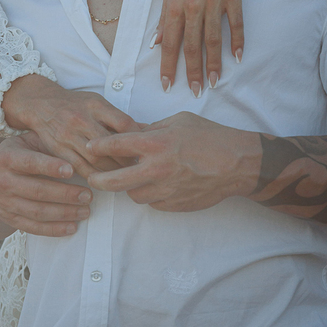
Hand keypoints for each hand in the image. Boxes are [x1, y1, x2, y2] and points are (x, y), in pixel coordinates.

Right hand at [0, 132, 93, 238]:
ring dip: (64, 213)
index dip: (50, 167)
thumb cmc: (16, 154)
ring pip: (37, 212)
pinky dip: (53, 230)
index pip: (30, 163)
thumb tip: (78, 148)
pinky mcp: (9, 219)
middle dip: (65, 194)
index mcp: (8, 158)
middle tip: (88, 195)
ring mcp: (5, 203)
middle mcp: (4, 181)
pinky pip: (32, 227)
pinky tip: (72, 227)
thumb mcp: (26, 141)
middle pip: (37, 191)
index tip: (71, 170)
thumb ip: (47, 143)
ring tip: (85, 211)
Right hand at [2, 74, 140, 176]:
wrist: (41, 105)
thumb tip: (147, 130)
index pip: (123, 123)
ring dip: (113, 171)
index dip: (137, 137)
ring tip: (124, 176)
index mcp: (96, 105)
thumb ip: (119, 117)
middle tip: (139, 167)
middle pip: (111, 145)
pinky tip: (104, 180)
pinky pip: (79, 168)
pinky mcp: (58, 151)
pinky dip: (94, 176)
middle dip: (127, 159)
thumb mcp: (98, 103)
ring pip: (96, 160)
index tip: (144, 148)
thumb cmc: (76, 104)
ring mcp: (68, 136)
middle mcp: (81, 120)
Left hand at [85, 111, 259, 211]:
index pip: (117, 145)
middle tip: (93, 179)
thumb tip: (132, 131)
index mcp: (157, 143)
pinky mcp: (173, 204)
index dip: (99, 146)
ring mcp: (165, 189)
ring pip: (134, 195)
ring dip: (131, 188)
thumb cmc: (211, 137)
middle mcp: (157, 168)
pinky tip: (160, 185)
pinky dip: (152, 195)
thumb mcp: (180, 121)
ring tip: (135, 179)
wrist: (236, 164)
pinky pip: (153, 202)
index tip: (90, 147)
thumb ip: (153, 128)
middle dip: (98, 180)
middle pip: (114, 181)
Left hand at [156, 0, 260, 96]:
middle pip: (192, 45)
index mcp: (174, 4)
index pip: (170, 42)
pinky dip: (237, 41)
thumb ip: (164, 17)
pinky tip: (237, 57)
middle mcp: (192, 5)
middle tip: (196, 92)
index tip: (168, 86)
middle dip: (192, 71)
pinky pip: (235, 22)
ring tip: (215, 82)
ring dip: (214, 62)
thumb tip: (156, 43)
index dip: (168, 65)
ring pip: (213, 38)